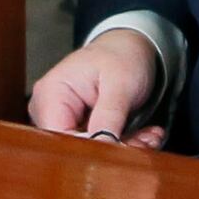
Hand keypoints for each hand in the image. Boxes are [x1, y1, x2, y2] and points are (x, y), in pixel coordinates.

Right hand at [28, 28, 165, 145]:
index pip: (60, 136)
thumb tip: (101, 146)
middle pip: (74, 146)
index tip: (123, 147)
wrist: (129, 48)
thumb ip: (109, 115)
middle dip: (114, 148)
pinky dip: (123, 144)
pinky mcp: (78, 128)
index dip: (90, 148)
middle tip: (146, 142)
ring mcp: (63, 119)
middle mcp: (49, 108)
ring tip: (149, 136)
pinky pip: (98, 146)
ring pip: (89, 150)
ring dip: (123, 147)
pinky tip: (144, 135)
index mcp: (51, 92)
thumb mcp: (120, 83)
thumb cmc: (121, 56)